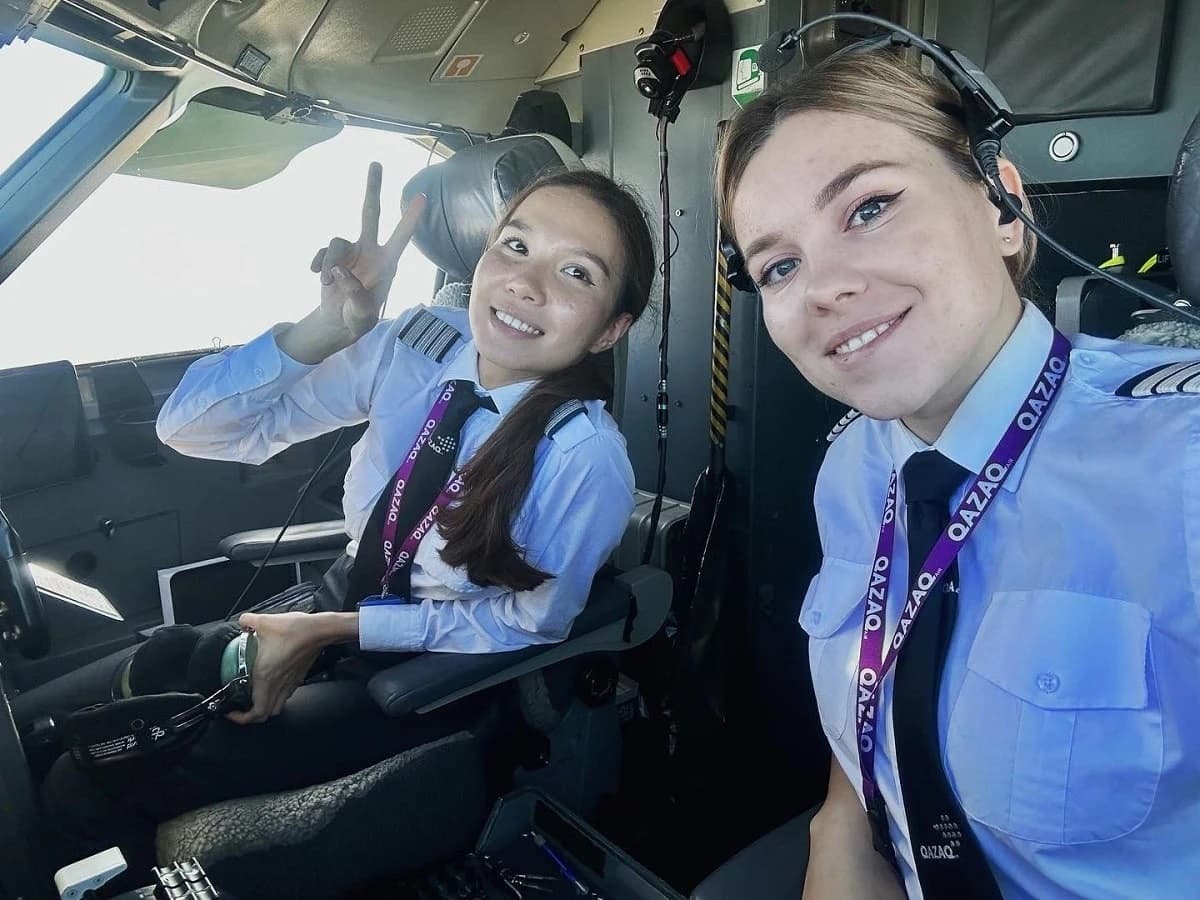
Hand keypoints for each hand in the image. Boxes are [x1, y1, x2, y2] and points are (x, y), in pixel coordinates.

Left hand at [226, 612, 324, 724]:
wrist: (320, 630)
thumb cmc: (296, 630)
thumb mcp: (264, 622)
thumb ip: (247, 621)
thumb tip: (242, 621)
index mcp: (266, 677)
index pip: (255, 712)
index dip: (241, 718)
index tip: (231, 712)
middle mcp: (278, 684)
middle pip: (266, 715)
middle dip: (251, 716)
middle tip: (241, 707)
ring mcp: (290, 683)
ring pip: (277, 706)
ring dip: (265, 707)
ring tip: (254, 698)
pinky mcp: (299, 677)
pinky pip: (285, 695)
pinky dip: (276, 696)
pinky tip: (271, 683)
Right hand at [310, 162, 426, 342]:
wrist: (339, 320)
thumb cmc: (359, 318)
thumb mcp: (361, 314)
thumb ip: (354, 295)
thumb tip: (339, 271)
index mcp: (387, 264)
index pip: (400, 237)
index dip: (410, 218)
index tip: (422, 197)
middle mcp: (371, 251)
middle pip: (371, 213)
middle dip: (373, 189)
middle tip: (376, 163)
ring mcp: (351, 252)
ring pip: (336, 242)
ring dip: (329, 262)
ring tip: (326, 284)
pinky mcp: (333, 257)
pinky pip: (323, 252)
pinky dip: (318, 264)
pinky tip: (317, 277)